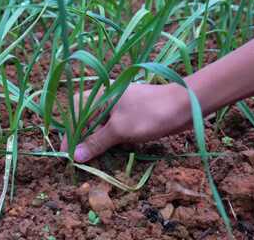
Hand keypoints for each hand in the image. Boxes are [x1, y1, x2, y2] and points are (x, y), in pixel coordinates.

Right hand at [61, 83, 189, 161]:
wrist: (185, 106)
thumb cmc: (149, 113)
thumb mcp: (119, 130)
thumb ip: (96, 142)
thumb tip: (76, 155)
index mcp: (101, 95)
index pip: (75, 112)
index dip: (70, 133)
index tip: (68, 153)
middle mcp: (108, 98)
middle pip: (87, 119)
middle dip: (84, 139)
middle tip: (81, 159)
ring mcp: (122, 107)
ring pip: (102, 125)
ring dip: (99, 141)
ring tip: (95, 158)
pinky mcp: (133, 116)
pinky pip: (116, 128)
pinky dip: (113, 139)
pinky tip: (113, 150)